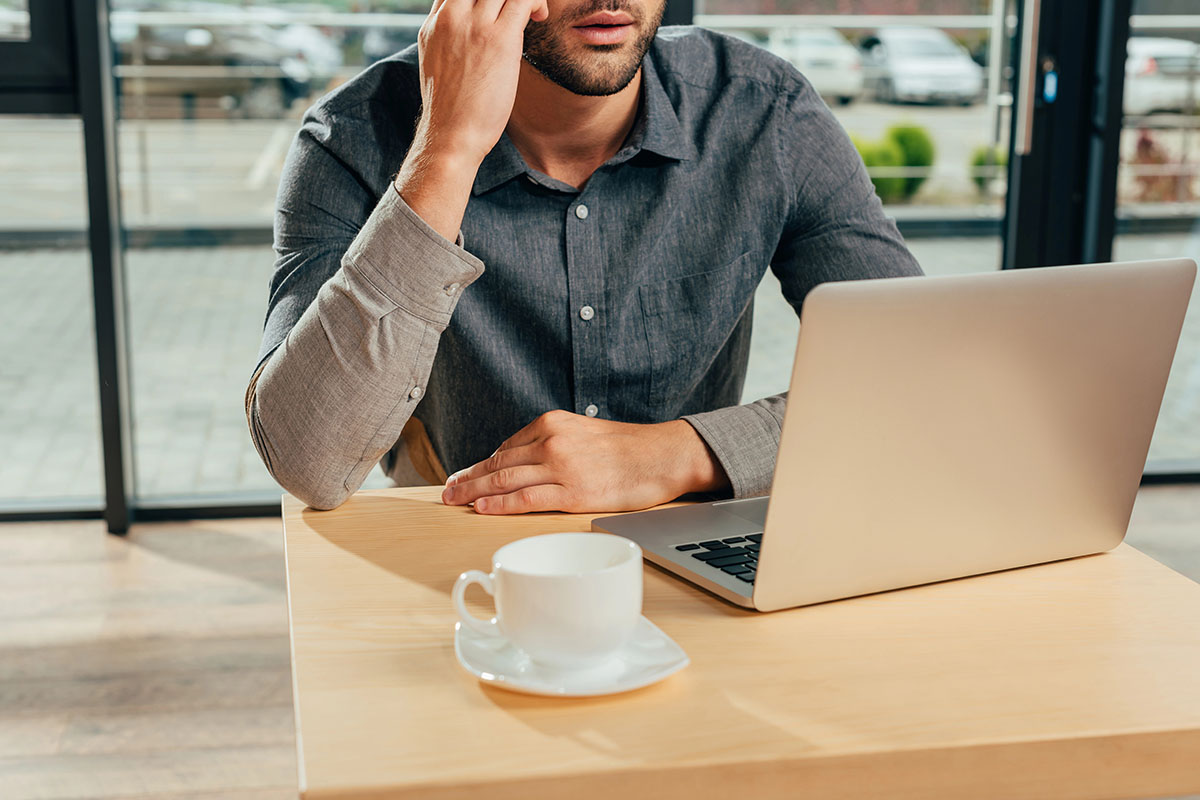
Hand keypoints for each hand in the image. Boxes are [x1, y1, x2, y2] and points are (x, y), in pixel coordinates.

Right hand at [415, 0, 547, 165]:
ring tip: (531, 10)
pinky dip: (535, 0)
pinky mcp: (499, 38)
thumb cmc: (452, 111)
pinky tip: (539, 16)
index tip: (500, 7)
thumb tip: (472, 36)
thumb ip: (451, 40)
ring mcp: (474, 25)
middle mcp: (450, 17)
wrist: (451, 136)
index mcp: (435, 23)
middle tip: (517, 6)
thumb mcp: (438, 65)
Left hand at [441, 410, 729, 514]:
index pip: (506, 447)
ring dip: (474, 491)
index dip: (482, 464)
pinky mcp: (572, 493)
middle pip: (499, 463)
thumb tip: (526, 462)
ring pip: (505, 481)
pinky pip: (526, 500)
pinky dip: (499, 505)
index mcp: (553, 423)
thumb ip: (554, 443)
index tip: (466, 475)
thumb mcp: (584, 431)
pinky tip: (482, 509)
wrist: (664, 455)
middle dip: (469, 478)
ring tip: (454, 501)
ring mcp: (560, 467)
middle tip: (448, 491)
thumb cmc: (629, 448)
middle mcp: (552, 441)